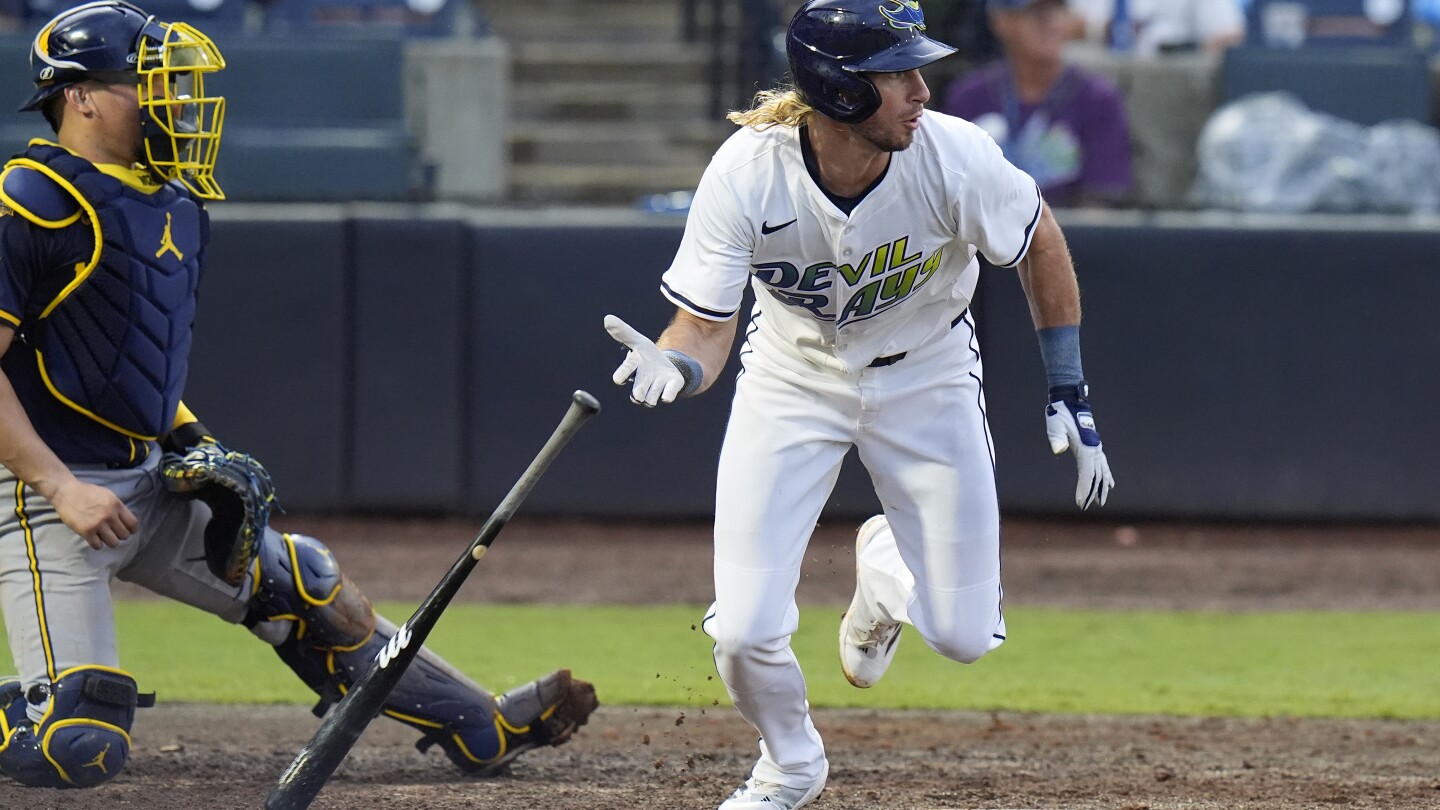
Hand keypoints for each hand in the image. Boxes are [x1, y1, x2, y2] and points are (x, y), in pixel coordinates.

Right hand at [49, 479, 138, 549]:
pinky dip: (97, 544)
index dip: (132, 529)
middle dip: (120, 535)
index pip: (133, 524)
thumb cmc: (87, 492)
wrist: (66, 492)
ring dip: (110, 541)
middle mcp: (109, 515)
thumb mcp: (108, 495)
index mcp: (116, 505)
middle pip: (124, 535)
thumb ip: (117, 508)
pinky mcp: (85, 531)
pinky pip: (98, 546)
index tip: (128, 530)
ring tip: (104, 537)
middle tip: (114, 533)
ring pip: (113, 543)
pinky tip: (94, 538)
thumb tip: (126, 520)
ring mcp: (97, 524)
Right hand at [605, 315, 684, 406]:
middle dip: (641, 387)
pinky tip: (668, 389)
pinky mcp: (669, 392)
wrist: (667, 368)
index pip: (622, 375)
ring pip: (651, 399)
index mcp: (632, 369)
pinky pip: (667, 398)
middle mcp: (641, 384)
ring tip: (659, 378)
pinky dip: (667, 395)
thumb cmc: (647, 355)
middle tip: (646, 380)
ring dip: (656, 388)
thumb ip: (623, 332)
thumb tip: (607, 318)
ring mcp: (654, 390)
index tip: (624, 373)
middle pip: (637, 394)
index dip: (623, 374)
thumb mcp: (638, 340)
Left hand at [1045, 384, 1114, 509]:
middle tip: (1086, 507)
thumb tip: (1059, 450)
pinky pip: (1102, 464)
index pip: (1087, 474)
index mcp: (1086, 447)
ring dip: (1101, 487)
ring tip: (1101, 501)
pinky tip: (1109, 484)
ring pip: (1102, 471)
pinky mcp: (1093, 445)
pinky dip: (1106, 475)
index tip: (1080, 503)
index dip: (1084, 489)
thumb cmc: (1060, 414)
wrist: (1069, 400)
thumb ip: (1057, 438)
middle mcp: (1094, 449)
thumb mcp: (1055, 424)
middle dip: (1092, 492)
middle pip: (1096, 476)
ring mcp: (1095, 447)